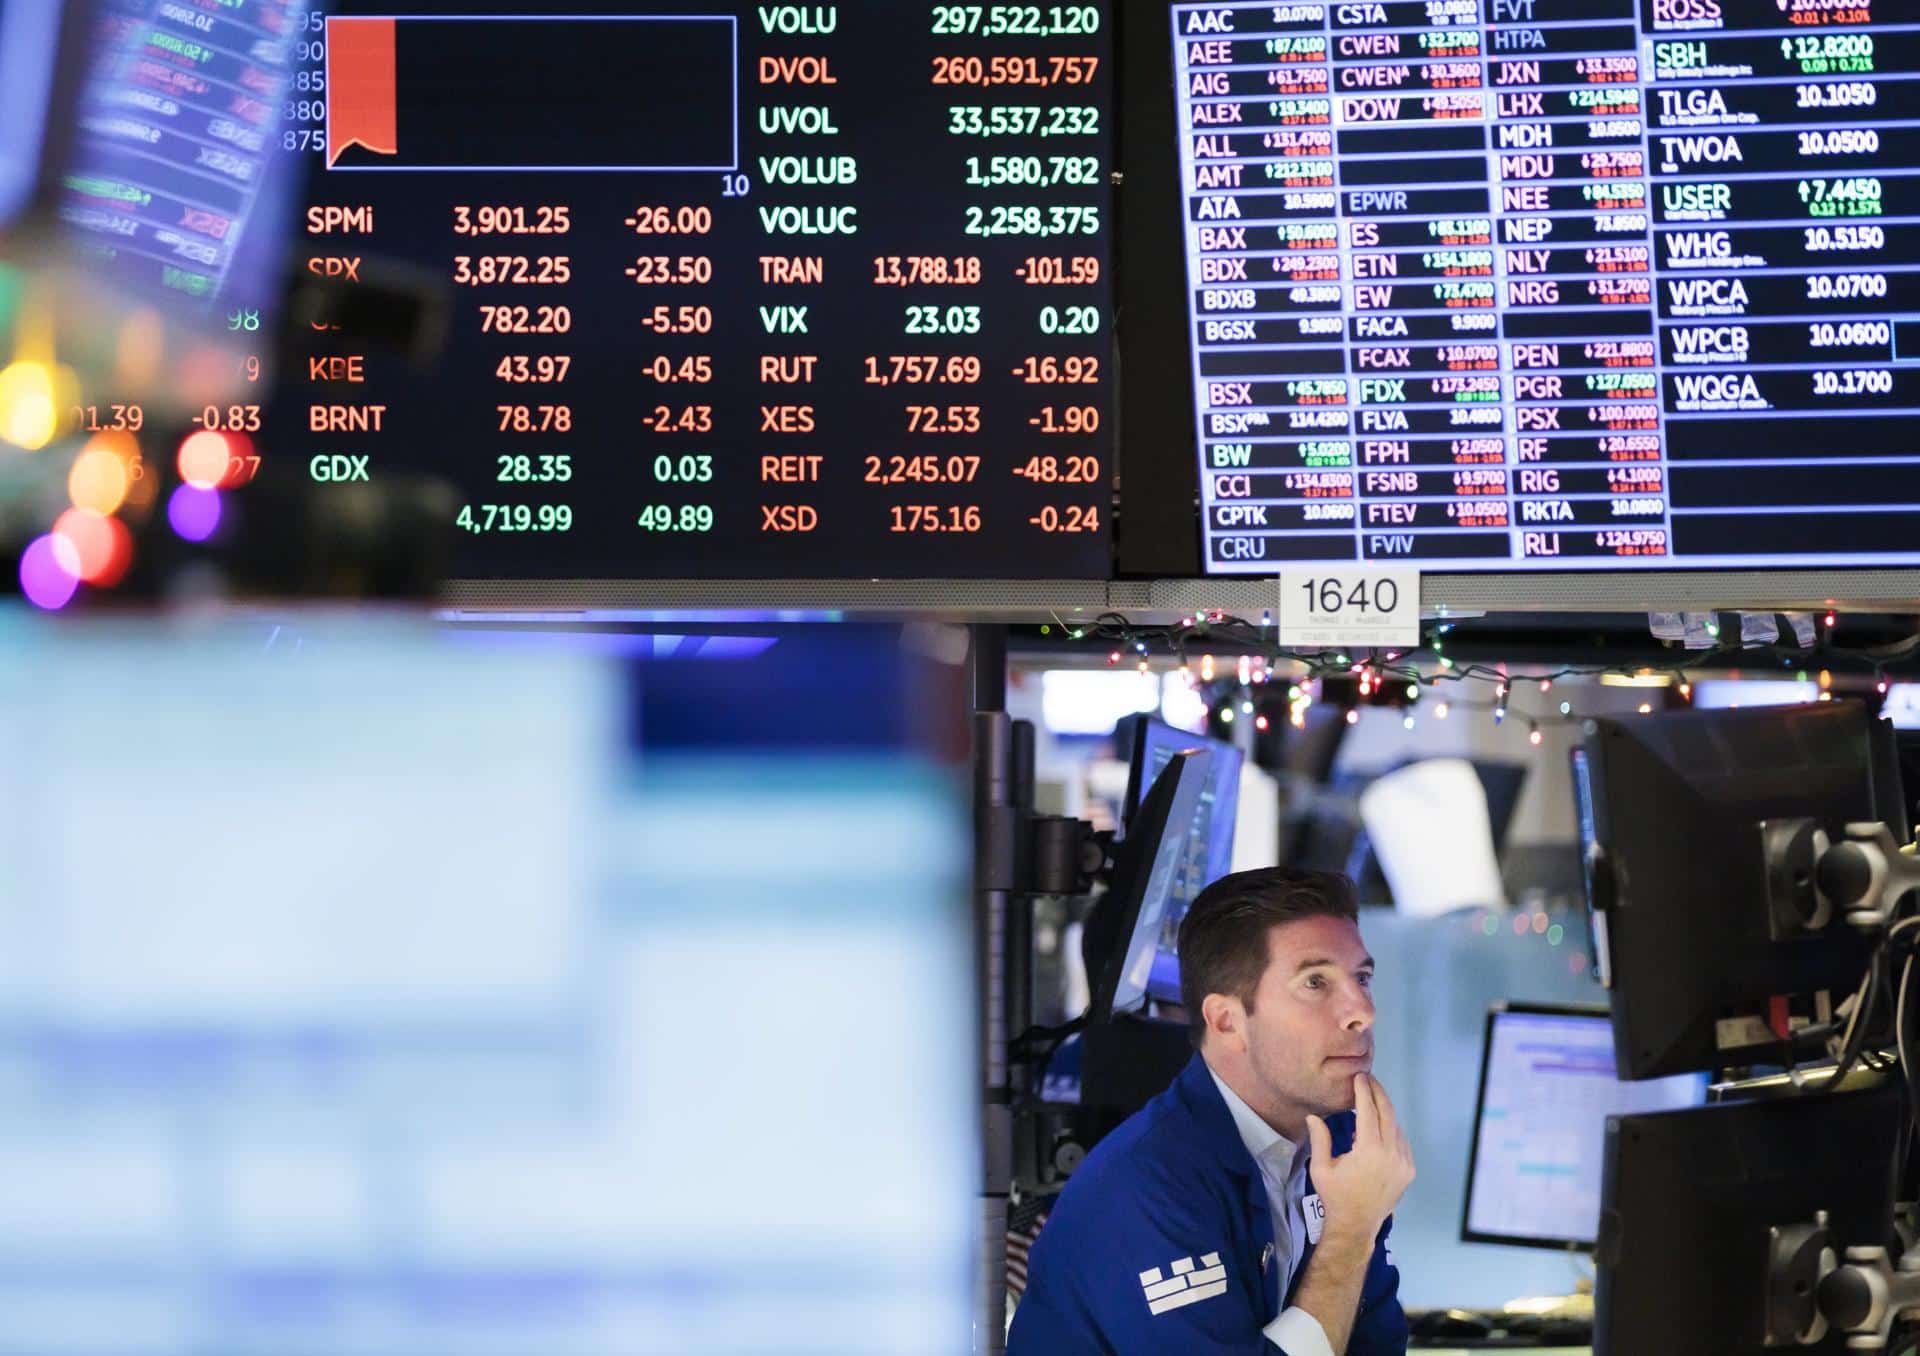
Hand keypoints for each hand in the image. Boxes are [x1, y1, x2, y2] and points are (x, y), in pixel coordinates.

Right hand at [1305, 1074, 1415, 1247]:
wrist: (1356, 1226)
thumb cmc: (1335, 1196)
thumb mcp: (1322, 1168)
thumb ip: (1320, 1139)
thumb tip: (1313, 1116)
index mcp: (1369, 1150)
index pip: (1368, 1110)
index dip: (1363, 1091)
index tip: (1359, 1076)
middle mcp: (1391, 1153)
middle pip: (1387, 1112)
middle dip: (1377, 1093)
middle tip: (1368, 1079)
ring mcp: (1403, 1162)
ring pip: (1396, 1126)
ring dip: (1384, 1112)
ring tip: (1370, 1102)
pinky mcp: (1409, 1170)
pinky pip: (1402, 1142)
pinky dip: (1391, 1130)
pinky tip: (1379, 1128)